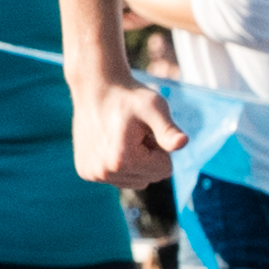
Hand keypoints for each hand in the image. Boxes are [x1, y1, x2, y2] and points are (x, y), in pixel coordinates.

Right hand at [75, 77, 177, 192]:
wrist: (96, 88)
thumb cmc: (129, 96)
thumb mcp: (154, 107)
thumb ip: (168, 129)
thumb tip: (183, 143)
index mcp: (123, 161)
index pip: (165, 170)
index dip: (160, 147)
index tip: (145, 130)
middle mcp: (104, 172)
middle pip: (149, 178)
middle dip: (148, 157)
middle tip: (134, 133)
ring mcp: (93, 174)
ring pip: (135, 180)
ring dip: (135, 162)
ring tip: (123, 138)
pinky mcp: (86, 172)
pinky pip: (118, 178)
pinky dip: (120, 164)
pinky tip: (111, 143)